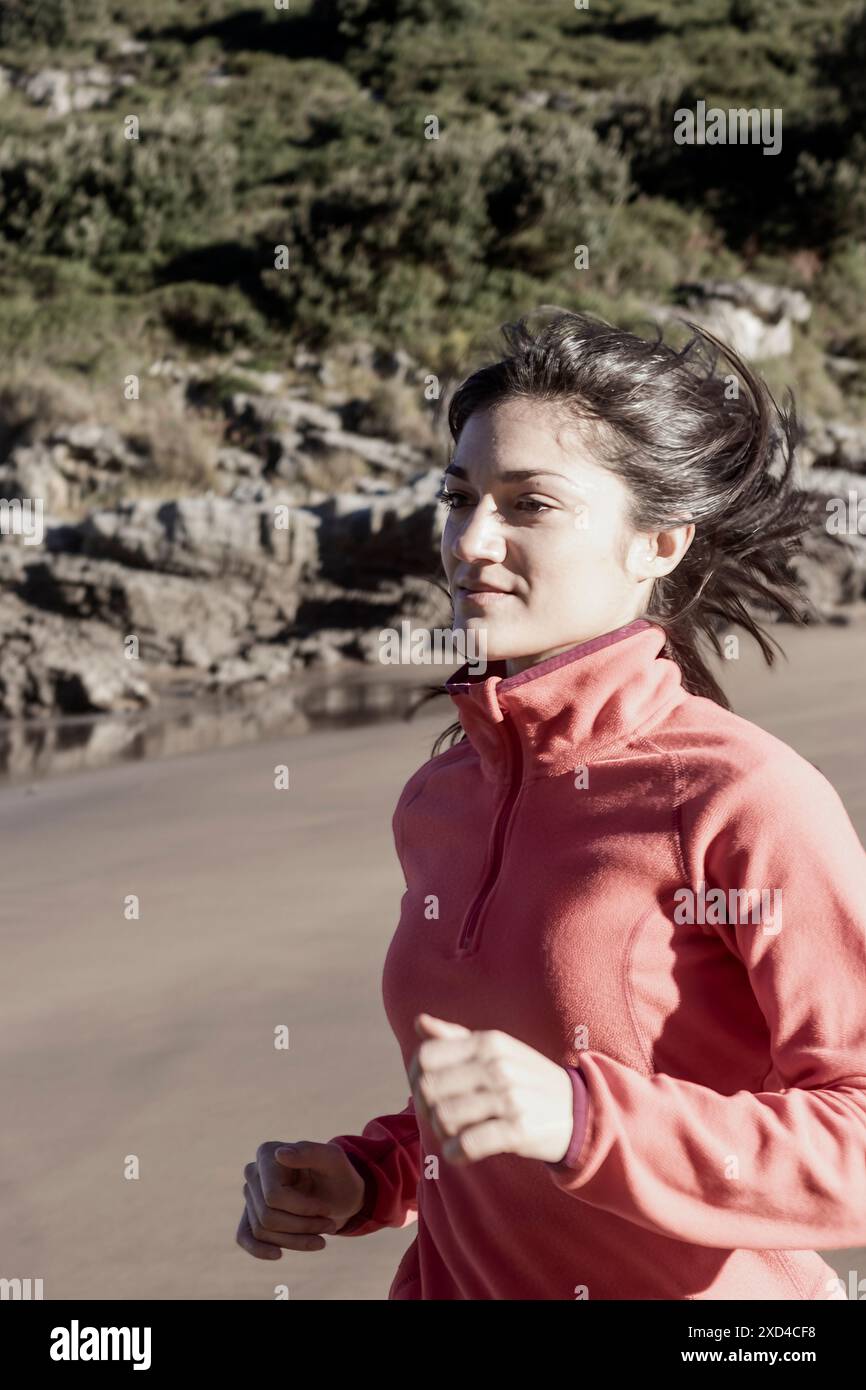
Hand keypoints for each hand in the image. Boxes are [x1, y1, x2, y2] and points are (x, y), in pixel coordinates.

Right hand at [236, 1139, 365, 1259]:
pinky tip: (278, 1254)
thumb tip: (279, 1154)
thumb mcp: (333, 1159)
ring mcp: (250, 1194)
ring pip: (262, 1231)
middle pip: (267, 1217)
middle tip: (330, 1226)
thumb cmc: (337, 1173)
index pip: (273, 1197)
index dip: (302, 1209)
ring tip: (321, 1238)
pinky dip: (259, 1250)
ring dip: (295, 1240)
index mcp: (267, 1153)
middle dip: (301, 1227)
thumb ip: (309, 1152)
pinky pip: (244, 1236)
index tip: (326, 1210)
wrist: (339, 1192)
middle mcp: (253, 1172)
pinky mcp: (250, 1213)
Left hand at [408, 1013, 573, 1164]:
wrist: (578, 1111)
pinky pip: (468, 1144)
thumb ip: (456, 1037)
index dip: (414, 1077)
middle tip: (437, 1118)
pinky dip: (456, 1153)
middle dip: (425, 1108)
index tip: (424, 1092)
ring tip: (453, 1134)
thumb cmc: (526, 1078)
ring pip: (444, 1118)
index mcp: (488, 1042)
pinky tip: (460, 1153)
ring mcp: (509, 1098)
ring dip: (442, 1133)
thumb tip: (419, 1022)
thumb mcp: (497, 1050)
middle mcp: (497, 1066)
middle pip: (429, 1088)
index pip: (426, 1057)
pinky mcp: (518, 1130)